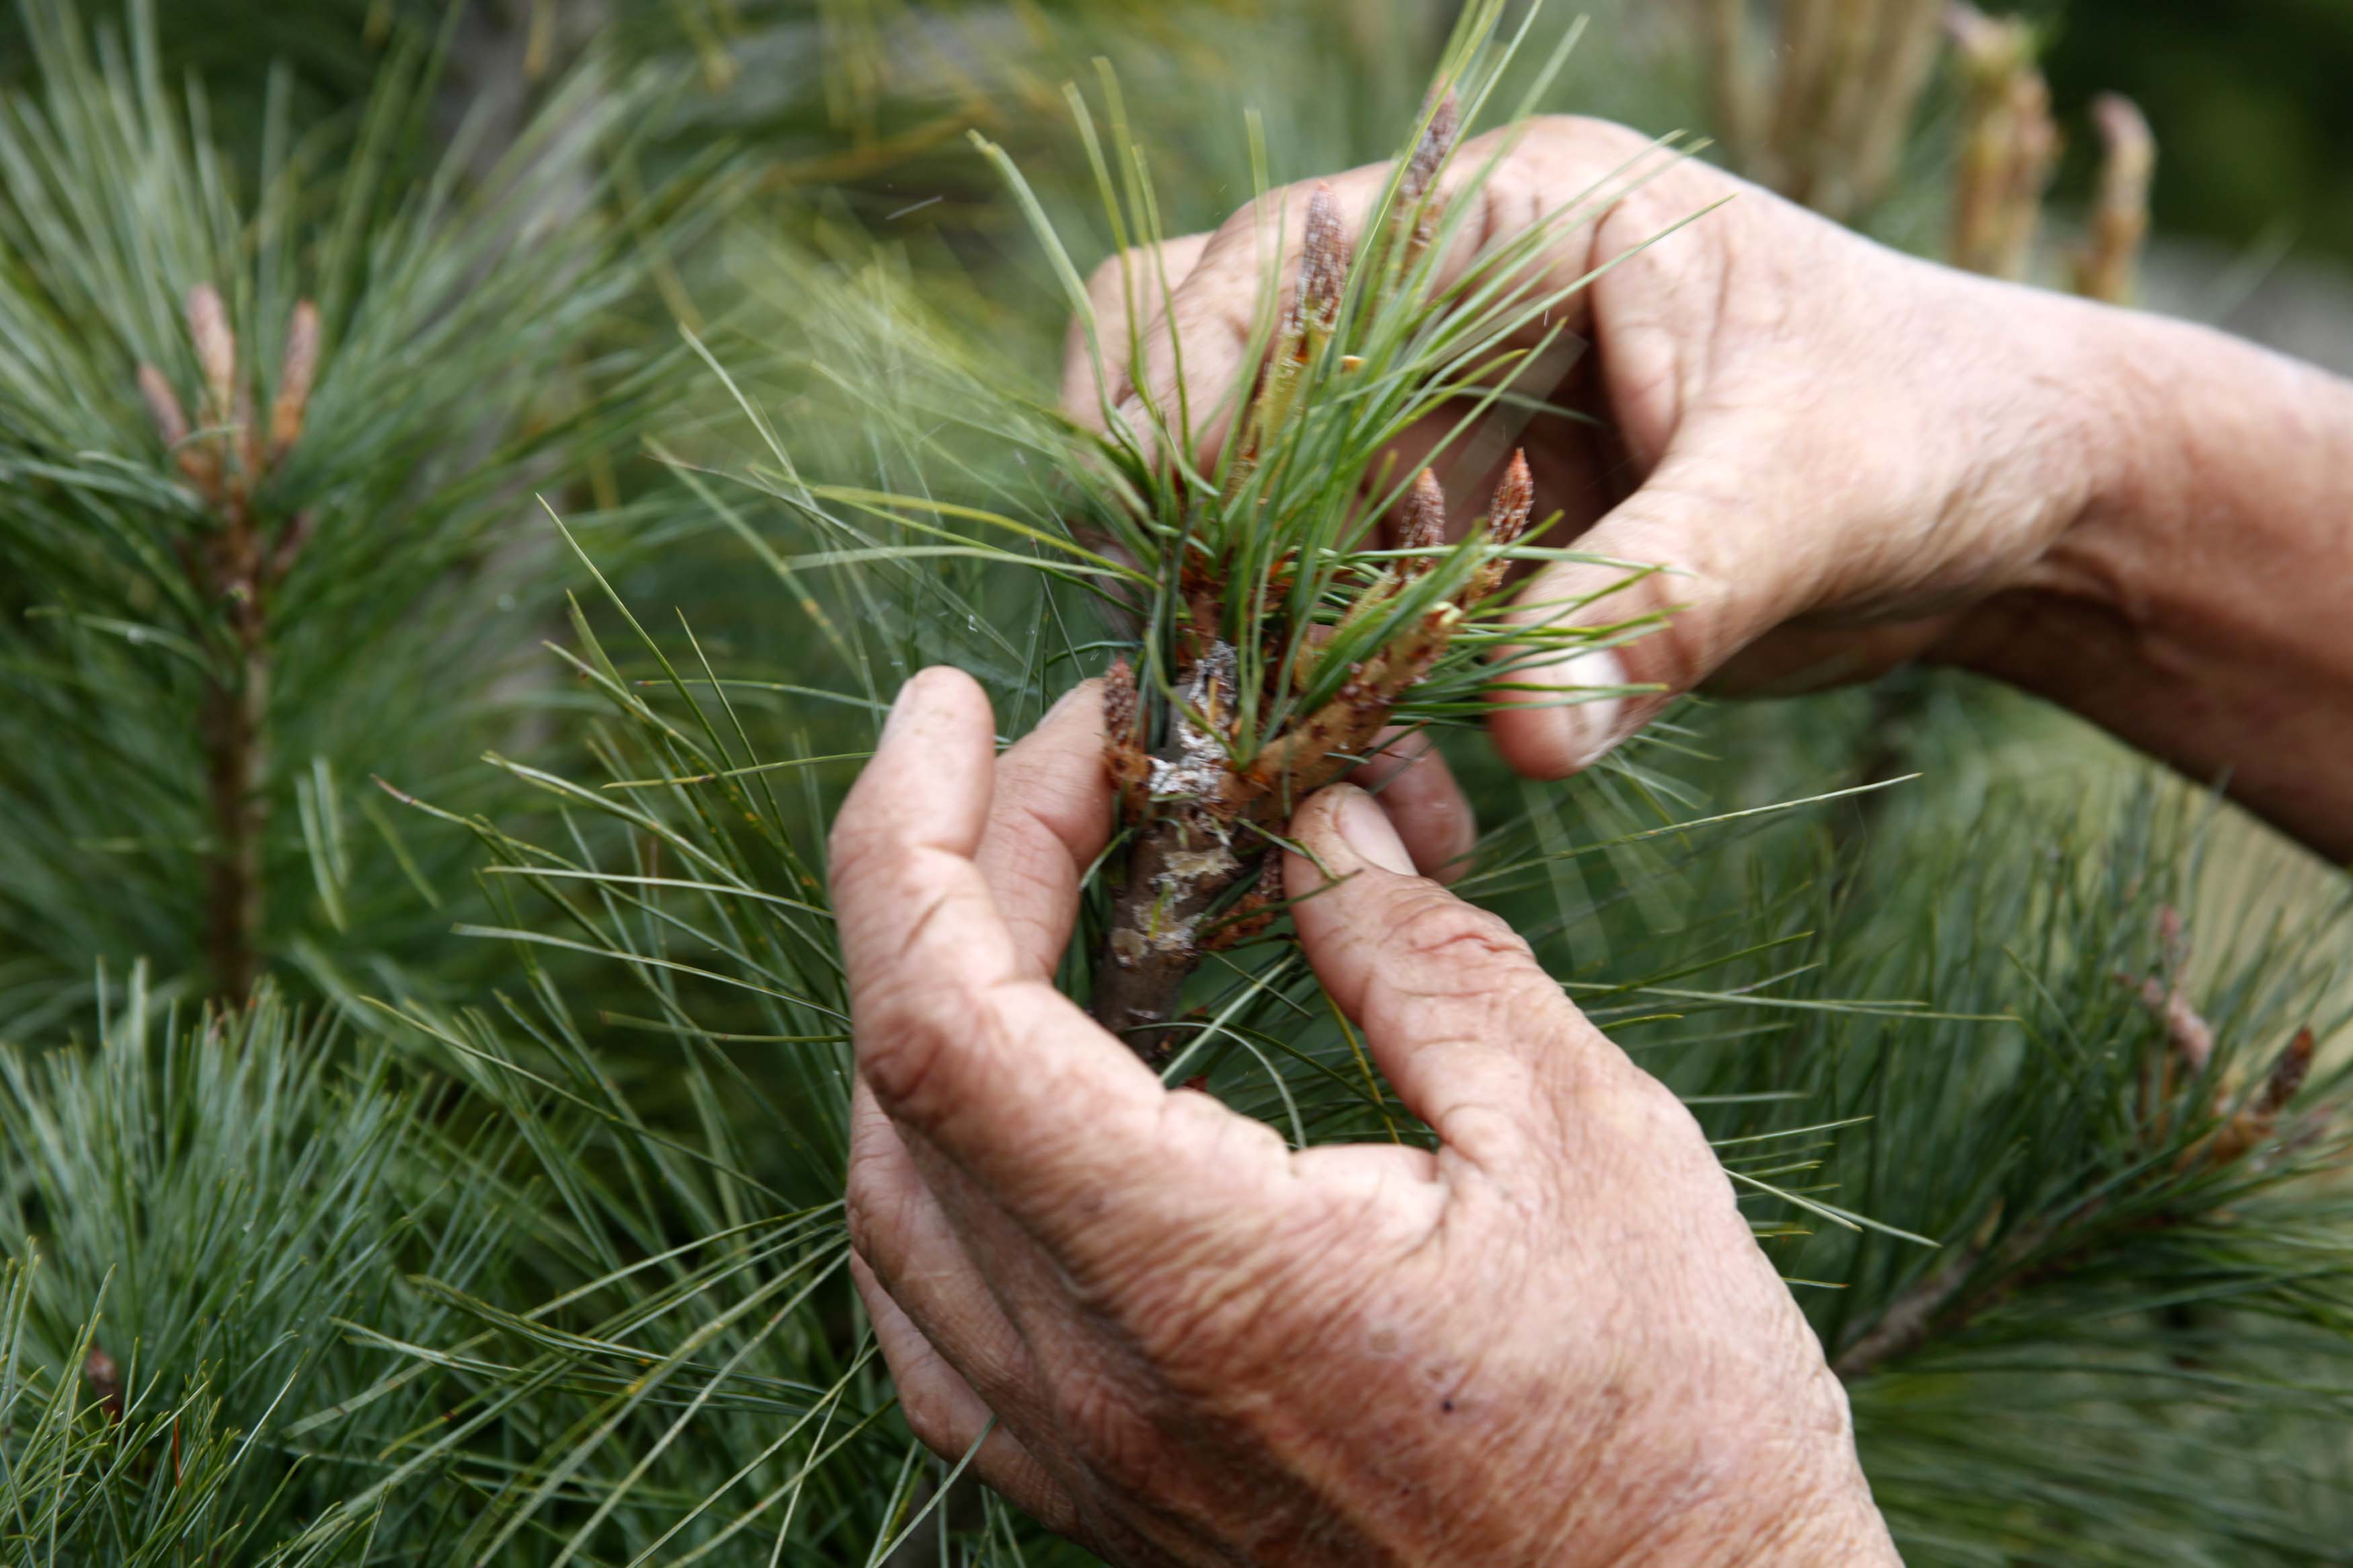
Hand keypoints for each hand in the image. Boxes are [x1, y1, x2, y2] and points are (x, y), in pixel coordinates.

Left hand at [832, 667, 1898, 1565]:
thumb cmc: (1679, 1429)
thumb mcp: (1588, 1145)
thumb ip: (1427, 963)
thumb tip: (1328, 826)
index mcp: (1203, 1276)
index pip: (941, 1020)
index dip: (910, 835)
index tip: (956, 703)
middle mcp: (1096, 1386)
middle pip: (909, 1080)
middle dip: (962, 875)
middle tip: (1076, 758)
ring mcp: (1085, 1464)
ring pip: (895, 1202)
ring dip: (937, 1008)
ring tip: (1048, 883)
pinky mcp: (1108, 1506)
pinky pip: (941, 1321)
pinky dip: (946, 1160)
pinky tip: (1022, 1087)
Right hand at [1064, 114, 2133, 780]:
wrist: (2010, 499)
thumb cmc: (1935, 425)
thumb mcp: (1812, 490)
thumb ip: (1662, 596)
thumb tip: (1522, 735)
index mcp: (1505, 223)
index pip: (1260, 269)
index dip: (1181, 394)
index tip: (1191, 548)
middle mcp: (1441, 310)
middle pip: (1203, 385)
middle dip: (1199, 539)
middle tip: (1227, 680)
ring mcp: (1438, 428)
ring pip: (1257, 525)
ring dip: (1274, 655)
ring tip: (1341, 779)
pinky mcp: (1458, 537)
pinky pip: (1340, 616)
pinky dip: (1349, 708)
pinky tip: (1416, 799)